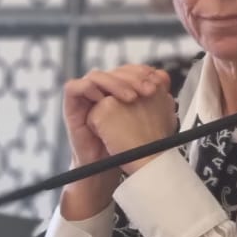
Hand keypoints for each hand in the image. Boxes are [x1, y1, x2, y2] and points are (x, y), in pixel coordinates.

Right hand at [59, 65, 169, 219]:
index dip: (144, 72)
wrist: (108, 166)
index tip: (159, 83)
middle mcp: (103, 90)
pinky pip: (74, 87)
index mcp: (121, 89)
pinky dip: (89, 88)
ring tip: (131, 98)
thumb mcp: (146, 118)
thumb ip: (155, 97)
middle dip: (134, 77)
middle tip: (148, 90)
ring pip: (97, 75)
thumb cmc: (126, 144)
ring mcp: (87, 96)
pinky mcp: (72, 106)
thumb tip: (165, 76)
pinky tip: (104, 100)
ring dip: (116, 83)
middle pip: (115, 70)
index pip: (130, 69)